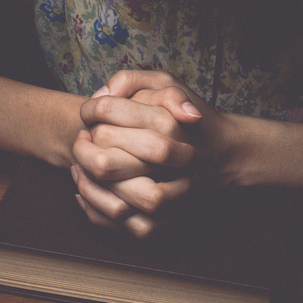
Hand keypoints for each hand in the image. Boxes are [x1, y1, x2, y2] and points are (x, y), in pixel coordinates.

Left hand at [71, 71, 219, 235]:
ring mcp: (169, 193)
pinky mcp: (164, 218)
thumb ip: (131, 79)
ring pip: (113, 198)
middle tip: (83, 139)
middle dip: (82, 147)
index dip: (89, 110)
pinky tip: (87, 191)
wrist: (222, 154)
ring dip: (87, 182)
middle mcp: (169, 159)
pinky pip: (122, 222)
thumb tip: (100, 95)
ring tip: (80, 166)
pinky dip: (96, 209)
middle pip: (104, 159)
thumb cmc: (185, 117)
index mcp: (166, 122)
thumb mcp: (165, 83)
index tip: (90, 112)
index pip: (106, 112)